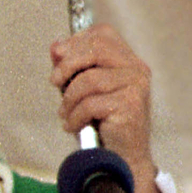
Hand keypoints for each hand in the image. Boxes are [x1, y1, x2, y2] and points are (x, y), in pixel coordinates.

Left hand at [50, 24, 159, 192]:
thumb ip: (71, 66)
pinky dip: (75, 116)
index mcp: (128, 59)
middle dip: (67, 65)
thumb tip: (55, 47)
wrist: (122, 159)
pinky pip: (91, 103)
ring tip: (64, 113)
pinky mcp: (131, 106)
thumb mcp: (83, 89)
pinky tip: (73, 125)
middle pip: (95, 49)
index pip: (103, 34)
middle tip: (54, 82)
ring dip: (68, 98)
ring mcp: (136, 86)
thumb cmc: (103, 123)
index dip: (76, 41)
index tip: (59, 57)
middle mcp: (136, 68)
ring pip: (89, 79)